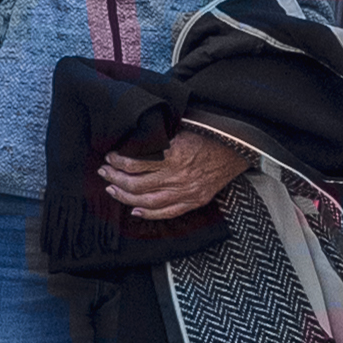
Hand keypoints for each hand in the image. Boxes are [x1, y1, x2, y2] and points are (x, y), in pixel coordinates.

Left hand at [100, 128, 250, 223]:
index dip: (119, 161)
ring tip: (113, 189)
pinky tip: (134, 210)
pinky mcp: (194, 201)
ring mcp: (186, 192)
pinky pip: (167, 212)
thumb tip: (134, 140)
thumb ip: (160, 138)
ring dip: (126, 196)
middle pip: (137, 183)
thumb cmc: (210, 135)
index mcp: (174, 155)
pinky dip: (149, 214)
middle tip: (104, 173)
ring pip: (148, 201)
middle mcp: (178, 176)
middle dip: (116, 179)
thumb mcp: (182, 128)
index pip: (136, 163)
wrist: (238, 149)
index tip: (110, 157)